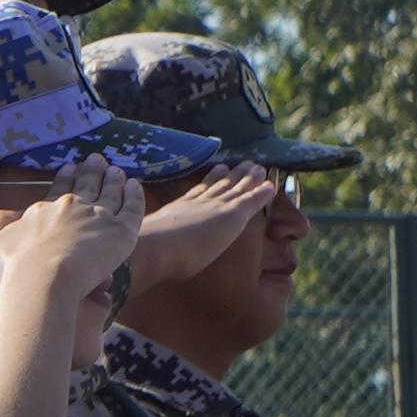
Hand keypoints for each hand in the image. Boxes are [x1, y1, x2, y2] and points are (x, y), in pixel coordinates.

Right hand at [0, 157, 144, 315]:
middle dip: (91, 171)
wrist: (43, 279)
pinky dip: (134, 195)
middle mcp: (72, 207)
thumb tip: (13, 212)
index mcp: (44, 209)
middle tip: (97, 159)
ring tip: (117, 171)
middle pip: (85, 185)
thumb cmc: (14, 268)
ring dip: (114, 180)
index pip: (58, 191)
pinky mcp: (121, 232)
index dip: (65, 180)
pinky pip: (131, 208)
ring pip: (110, 193)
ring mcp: (98, 217)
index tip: (69, 168)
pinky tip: (135, 186)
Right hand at [134, 162, 275, 266]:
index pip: (198, 191)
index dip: (210, 180)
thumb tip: (145, 251)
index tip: (217, 169)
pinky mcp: (231, 215)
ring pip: (236, 188)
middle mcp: (197, 203)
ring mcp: (214, 207)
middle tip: (241, 164)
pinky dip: (262, 193)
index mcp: (178, 208)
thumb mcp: (148, 240)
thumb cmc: (146, 251)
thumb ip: (152, 240)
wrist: (154, 248)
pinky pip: (251, 202)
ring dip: (249, 178)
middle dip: (231, 175)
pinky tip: (272, 187)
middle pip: (219, 185)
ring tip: (258, 168)